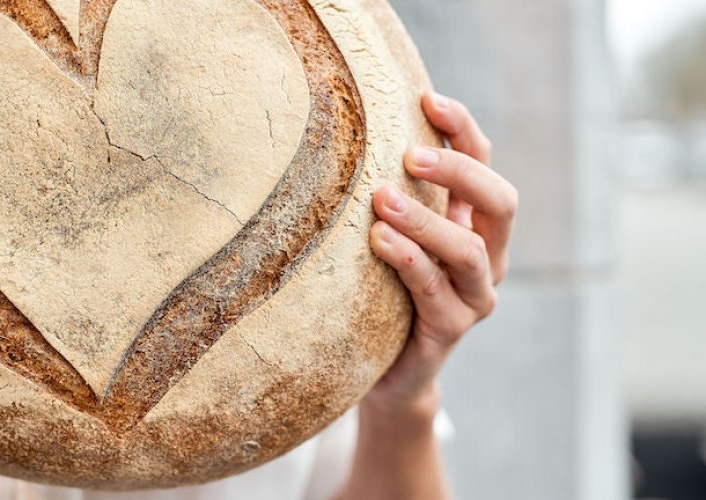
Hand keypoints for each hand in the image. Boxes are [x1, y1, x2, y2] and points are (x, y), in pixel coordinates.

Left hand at [364, 92, 516, 415]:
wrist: (386, 371)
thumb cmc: (387, 291)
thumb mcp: (395, 235)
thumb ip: (396, 195)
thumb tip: (360, 130)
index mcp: (479, 226)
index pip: (485, 165)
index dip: (463, 130)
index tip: (427, 98)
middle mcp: (489, 259)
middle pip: (500, 201)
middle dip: (459, 171)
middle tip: (409, 155)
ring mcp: (474, 298)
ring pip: (468, 251)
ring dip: (426, 220)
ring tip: (382, 199)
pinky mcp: (449, 331)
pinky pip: (435, 292)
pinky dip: (409, 261)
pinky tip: (379, 241)